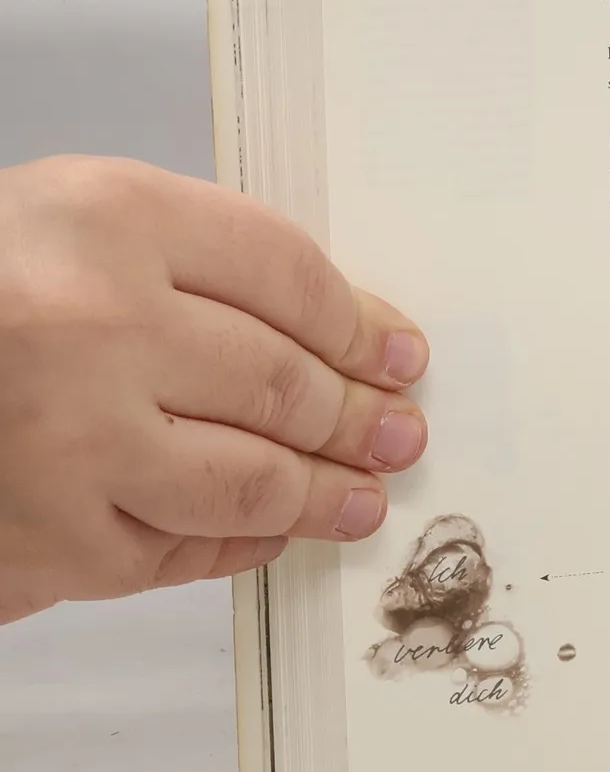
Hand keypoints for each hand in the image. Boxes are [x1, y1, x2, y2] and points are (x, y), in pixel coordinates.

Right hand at [0, 157, 429, 624]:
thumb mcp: (64, 223)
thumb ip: (188, 261)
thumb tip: (335, 331)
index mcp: (103, 219)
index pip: (287, 275)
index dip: (361, 321)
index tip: (399, 350)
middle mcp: (92, 326)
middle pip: (282, 380)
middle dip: (358, 413)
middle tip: (397, 429)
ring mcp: (70, 444)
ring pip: (249, 479)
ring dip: (324, 491)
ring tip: (364, 492)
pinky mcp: (48, 543)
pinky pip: (177, 552)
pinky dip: (235, 545)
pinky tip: (268, 532)